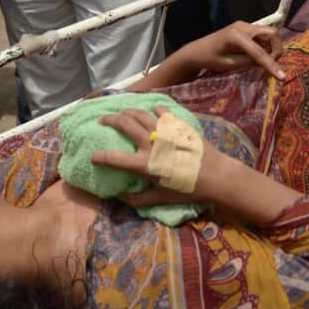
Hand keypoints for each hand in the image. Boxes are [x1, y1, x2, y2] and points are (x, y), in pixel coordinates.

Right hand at [91, 107, 226, 206]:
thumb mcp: (161, 198)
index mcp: (145, 164)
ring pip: (140, 113)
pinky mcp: (178, 125)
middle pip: (125, 124)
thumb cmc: (187, 190)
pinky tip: (152, 111)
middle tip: (102, 120)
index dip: (100, 157)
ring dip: (127, 110)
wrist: (216, 175)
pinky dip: (155, 110)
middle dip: (110, 119)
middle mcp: (152, 144)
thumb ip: (138, 199)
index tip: (92, 156)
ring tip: (122, 112)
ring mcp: (165, 132)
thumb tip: (120, 196)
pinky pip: (163, 112)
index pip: (115, 159)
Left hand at [178, 21, 285, 78]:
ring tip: (261, 62)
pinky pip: (262, 36)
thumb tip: (268, 64)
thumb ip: (249, 63)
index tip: (282, 76)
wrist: (196, 51)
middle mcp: (243, 26)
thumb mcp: (229, 65)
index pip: (259, 51)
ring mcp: (244, 26)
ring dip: (271, 48)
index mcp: (236, 36)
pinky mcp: (245, 29)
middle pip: (272, 34)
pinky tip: (256, 56)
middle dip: (276, 50)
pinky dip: (265, 46)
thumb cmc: (208, 59)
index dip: (271, 64)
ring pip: (269, 34)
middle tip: (270, 64)